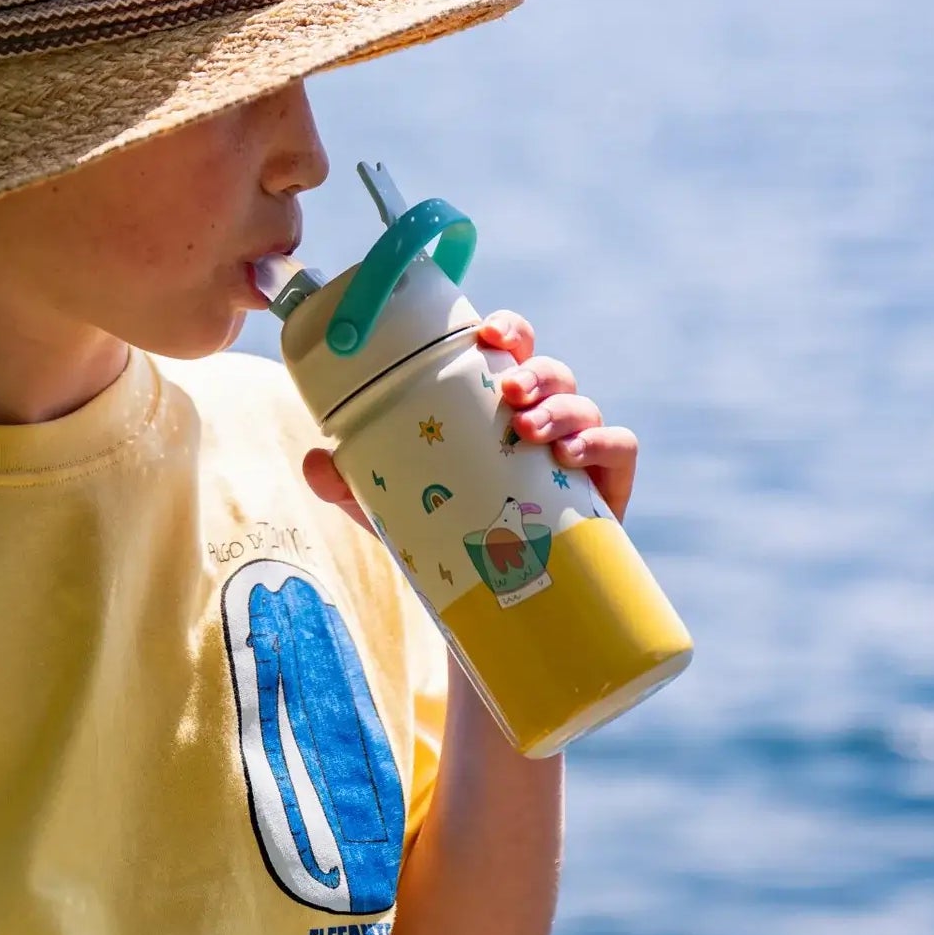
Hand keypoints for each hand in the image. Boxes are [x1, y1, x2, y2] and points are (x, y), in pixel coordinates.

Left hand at [301, 309, 637, 526]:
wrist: (491, 605)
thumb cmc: (445, 533)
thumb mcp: (390, 507)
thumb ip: (350, 482)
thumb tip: (314, 460)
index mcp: (494, 406)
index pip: (510, 348)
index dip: (506, 329)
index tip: (486, 333)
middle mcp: (540, 419)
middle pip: (550, 370)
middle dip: (533, 370)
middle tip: (507, 390)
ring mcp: (578, 451)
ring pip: (582, 404)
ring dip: (560, 408)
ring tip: (530, 432)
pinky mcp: (607, 488)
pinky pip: (619, 449)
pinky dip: (600, 443)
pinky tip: (571, 457)